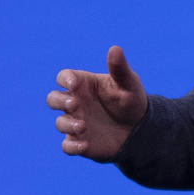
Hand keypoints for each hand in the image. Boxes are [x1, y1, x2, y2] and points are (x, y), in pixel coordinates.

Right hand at [46, 45, 147, 161]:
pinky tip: (84, 145)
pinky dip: (72, 146)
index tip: (75, 85)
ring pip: (60, 123)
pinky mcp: (80, 141)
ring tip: (84, 126)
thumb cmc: (131, 99)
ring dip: (68, 124)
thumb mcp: (129, 83)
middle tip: (76, 105)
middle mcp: (76, 102)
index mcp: (84, 84)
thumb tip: (115, 48)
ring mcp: (76, 122)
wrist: (140, 128)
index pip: (64, 77)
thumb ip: (119, 68)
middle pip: (53, 99)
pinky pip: (67, 145)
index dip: (65, 80)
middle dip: (59, 101)